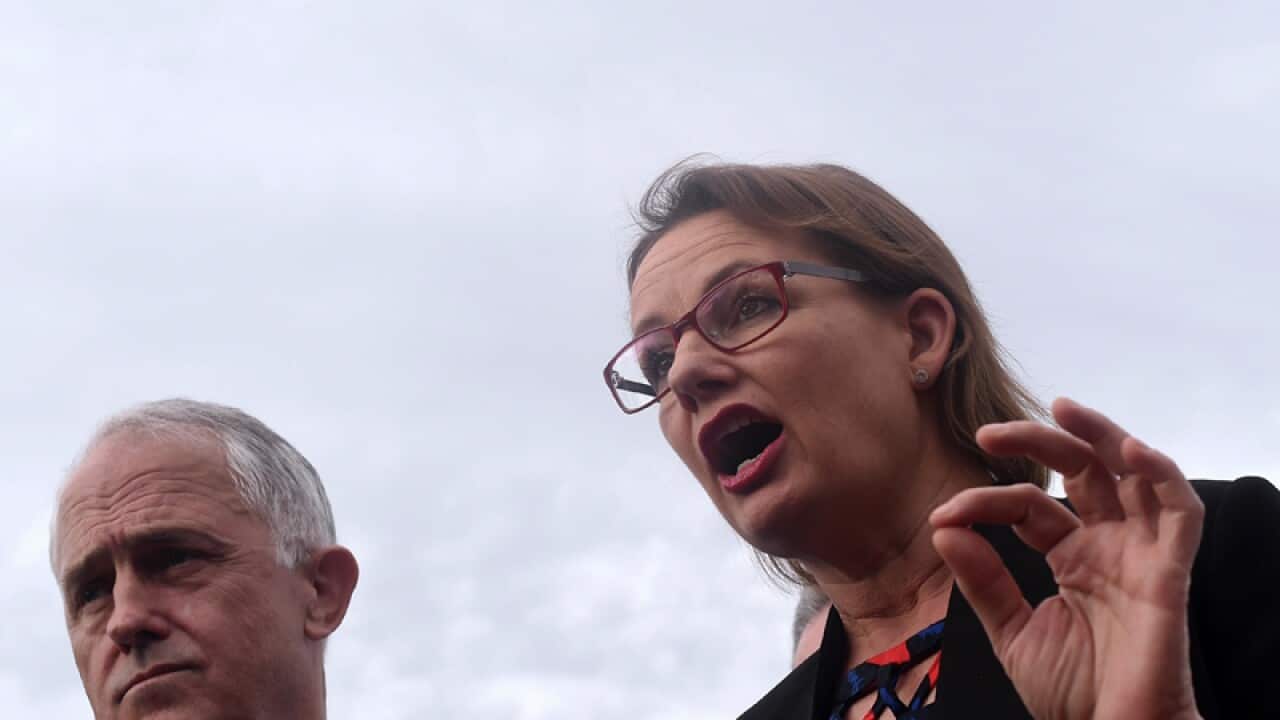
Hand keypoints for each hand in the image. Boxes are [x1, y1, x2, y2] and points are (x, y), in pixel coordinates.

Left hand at [930, 398, 1204, 719]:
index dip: (985, 503)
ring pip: (1131, 475)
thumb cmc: (1074, 693)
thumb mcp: (1012, 632)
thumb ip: (983, 580)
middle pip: (1081, 472)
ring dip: (1102, 435)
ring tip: (1063, 408)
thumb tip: (944, 528)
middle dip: (1039, 442)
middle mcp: (1108, 546)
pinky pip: (1179, 512)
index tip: (943, 516)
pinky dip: (1160, 474)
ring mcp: (1140, 554)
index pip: (1027, 507)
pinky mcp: (1169, 571)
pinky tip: (1129, 450)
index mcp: (1072, 557)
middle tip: (989, 433)